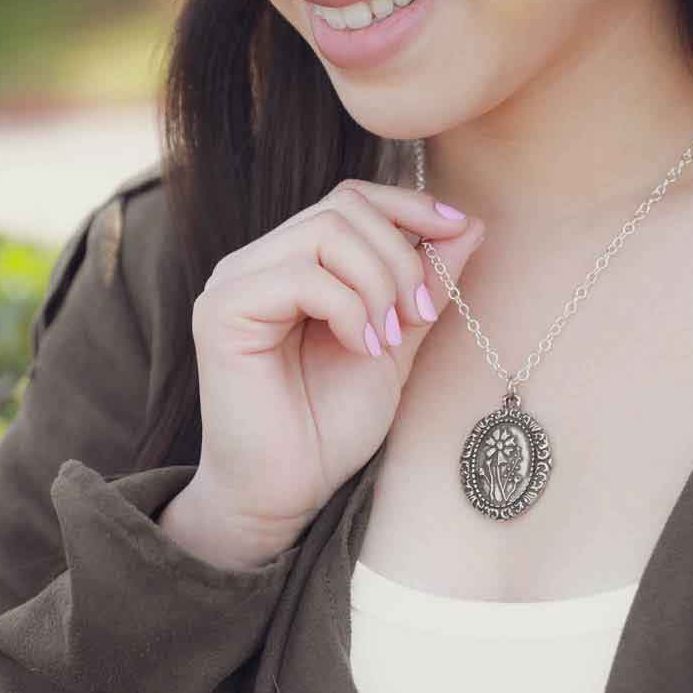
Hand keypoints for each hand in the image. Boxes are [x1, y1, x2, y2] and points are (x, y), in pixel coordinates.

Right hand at [181, 180, 484, 559]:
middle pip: (344, 208)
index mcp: (292, 261)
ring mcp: (235, 283)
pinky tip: (360, 349)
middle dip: (401, 257)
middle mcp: (256, 261)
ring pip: (326, 233)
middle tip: (415, 318)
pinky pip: (303, 276)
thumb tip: (469, 223)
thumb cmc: (332, 424)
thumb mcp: (397, 340)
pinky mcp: (222, 311)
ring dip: (378, 284)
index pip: (351, 199)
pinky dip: (349, 309)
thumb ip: (425, 285)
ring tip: (386, 340)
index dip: (408, 206)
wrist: (287, 493)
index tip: (458, 231)